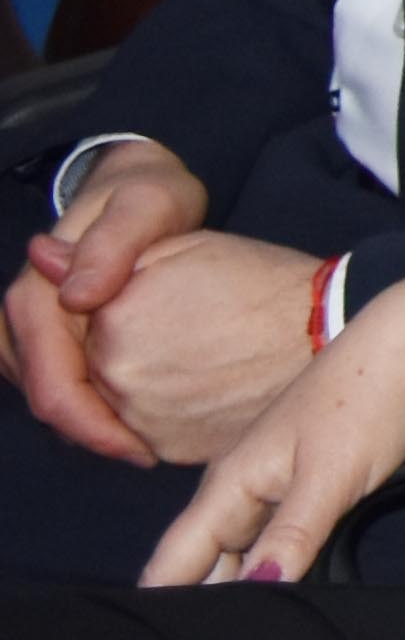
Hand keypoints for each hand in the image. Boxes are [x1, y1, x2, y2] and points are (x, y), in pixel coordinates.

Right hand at [17, 142, 211, 462]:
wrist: (136, 183)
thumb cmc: (148, 193)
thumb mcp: (147, 202)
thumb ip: (112, 245)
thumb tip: (74, 296)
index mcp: (37, 293)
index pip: (53, 383)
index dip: (92, 425)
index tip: (141, 450)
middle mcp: (20, 317)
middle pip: (46, 400)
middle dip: (93, 435)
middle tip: (149, 455)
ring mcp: (28, 330)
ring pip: (48, 398)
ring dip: (88, 425)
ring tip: (142, 441)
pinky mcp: (45, 336)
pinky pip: (58, 384)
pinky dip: (88, 406)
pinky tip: (128, 417)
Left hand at [89, 227, 348, 461]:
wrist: (326, 332)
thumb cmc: (260, 283)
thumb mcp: (182, 248)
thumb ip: (102, 255)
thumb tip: (41, 255)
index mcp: (112, 318)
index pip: (81, 319)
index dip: (121, 308)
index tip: (162, 305)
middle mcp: (115, 375)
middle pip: (93, 364)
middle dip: (126, 349)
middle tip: (184, 332)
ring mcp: (141, 418)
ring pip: (115, 402)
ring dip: (140, 384)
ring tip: (196, 360)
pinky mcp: (170, 449)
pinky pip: (144, 432)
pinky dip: (163, 413)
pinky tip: (202, 388)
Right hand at [140, 283, 404, 586]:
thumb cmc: (367, 402)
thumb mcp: (329, 478)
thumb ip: (290, 538)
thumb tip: (254, 593)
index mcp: (228, 488)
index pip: (172, 562)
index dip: (166, 606)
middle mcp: (240, 490)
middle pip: (204, 564)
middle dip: (208, 605)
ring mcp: (273, 487)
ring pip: (242, 553)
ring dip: (247, 585)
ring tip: (254, 630)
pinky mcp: (308, 485)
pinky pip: (278, 537)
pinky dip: (279, 563)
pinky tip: (290, 589)